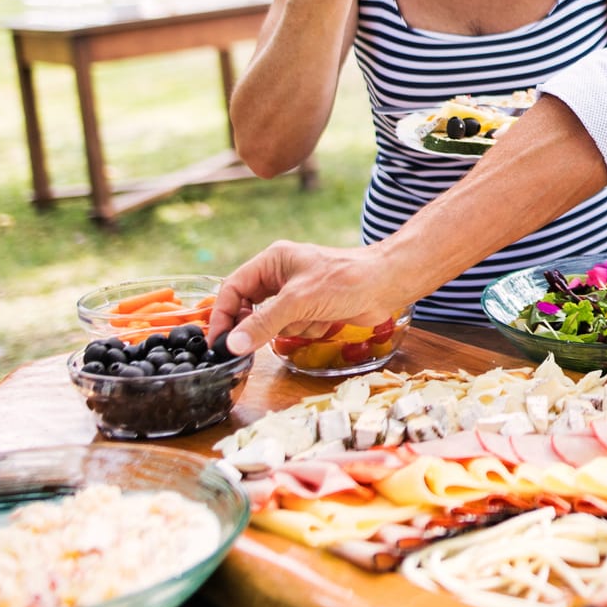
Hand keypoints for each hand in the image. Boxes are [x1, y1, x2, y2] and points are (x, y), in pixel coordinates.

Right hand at [207, 240, 399, 355]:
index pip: (233, 288)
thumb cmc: (345, 280)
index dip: (223, 315)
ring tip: (313, 317)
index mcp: (272, 261)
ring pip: (274, 322)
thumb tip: (232, 344)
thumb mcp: (298, 301)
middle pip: (252, 307)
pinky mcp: (313, 308)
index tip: (218, 341)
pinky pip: (296, 327)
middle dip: (261, 324)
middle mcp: (281, 275)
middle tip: (257, 343)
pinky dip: (309, 328)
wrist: (388, 284)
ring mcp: (297, 292)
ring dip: (292, 326)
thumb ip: (263, 323)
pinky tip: (327, 319)